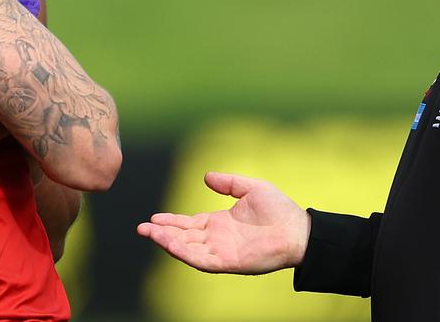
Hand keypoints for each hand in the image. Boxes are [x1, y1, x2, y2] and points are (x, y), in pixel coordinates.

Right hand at [137, 172, 309, 274]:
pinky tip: (170, 245)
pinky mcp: (229, 262)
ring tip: (149, 233)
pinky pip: (202, 260)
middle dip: (161, 233)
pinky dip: (184, 253)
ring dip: (168, 242)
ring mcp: (222, 251)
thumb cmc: (279, 209)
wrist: (298, 230)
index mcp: (220, 223)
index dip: (170, 222)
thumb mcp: (250, 188)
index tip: (153, 218)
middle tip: (141, 228)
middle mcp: (217, 239)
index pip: (189, 224)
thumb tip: (206, 176)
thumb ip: (228, 183)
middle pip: (183, 237)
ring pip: (188, 249)